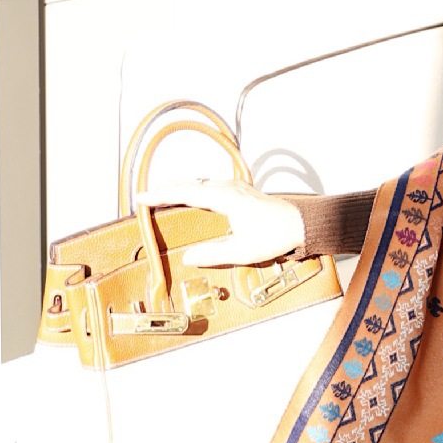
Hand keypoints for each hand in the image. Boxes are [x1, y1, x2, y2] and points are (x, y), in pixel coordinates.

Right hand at [142, 179, 305, 265]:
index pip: (186, 193)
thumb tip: (188, 257)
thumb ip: (213, 254)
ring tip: (161, 198)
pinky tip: (191, 199)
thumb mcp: (243, 250)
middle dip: (165, 190)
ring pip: (200, 184)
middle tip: (144, 198)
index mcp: (225, 198)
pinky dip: (194, 191)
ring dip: (180, 189)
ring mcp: (235, 187)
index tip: (141, 197)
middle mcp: (228, 188)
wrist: (302, 224)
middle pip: (190, 185)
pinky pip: (210, 187)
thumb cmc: (275, 236)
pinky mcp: (241, 191)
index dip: (161, 195)